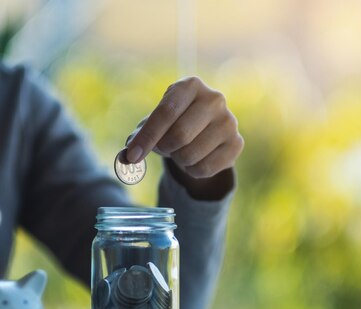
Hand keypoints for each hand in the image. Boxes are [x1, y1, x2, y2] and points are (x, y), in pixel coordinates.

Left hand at [126, 76, 242, 197]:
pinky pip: (204, 168)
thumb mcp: (153, 123)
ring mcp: (229, 121)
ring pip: (190, 155)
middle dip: (164, 148)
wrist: (204, 129)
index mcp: (190, 85)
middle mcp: (214, 99)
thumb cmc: (173, 123)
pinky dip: (192, 170)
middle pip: (179, 136)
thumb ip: (137, 138)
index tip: (132, 156)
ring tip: (181, 149)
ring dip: (178, 160)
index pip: (166, 112)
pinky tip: (195, 158)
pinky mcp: (236, 143)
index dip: (147, 137)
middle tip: (163, 147)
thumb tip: (124, 158)